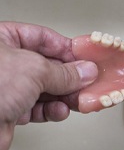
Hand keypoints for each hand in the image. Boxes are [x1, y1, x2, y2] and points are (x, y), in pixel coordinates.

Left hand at [0, 22, 97, 149]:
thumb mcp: (33, 71)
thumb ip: (64, 72)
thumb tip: (85, 71)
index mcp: (2, 41)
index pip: (43, 38)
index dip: (67, 48)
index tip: (86, 59)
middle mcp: (5, 63)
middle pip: (48, 66)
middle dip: (69, 77)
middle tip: (88, 82)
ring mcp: (8, 87)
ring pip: (46, 89)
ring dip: (65, 96)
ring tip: (79, 99)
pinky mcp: (11, 110)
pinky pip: (39, 107)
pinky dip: (52, 110)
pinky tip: (59, 111)